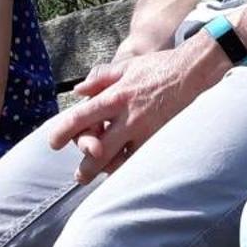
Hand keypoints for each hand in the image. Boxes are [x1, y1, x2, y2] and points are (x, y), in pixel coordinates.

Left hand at [46, 44, 226, 182]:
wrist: (193, 72)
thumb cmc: (159, 67)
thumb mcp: (126, 67)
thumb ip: (100, 78)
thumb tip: (78, 91)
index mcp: (115, 97)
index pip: (82, 117)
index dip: (64, 131)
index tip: (53, 143)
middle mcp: (128, 117)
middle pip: (99, 149)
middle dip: (87, 167)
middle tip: (79, 178)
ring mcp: (146, 131)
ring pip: (121, 161)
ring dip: (109, 172)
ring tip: (102, 179)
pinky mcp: (162, 140)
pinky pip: (143, 161)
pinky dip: (132, 169)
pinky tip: (126, 174)